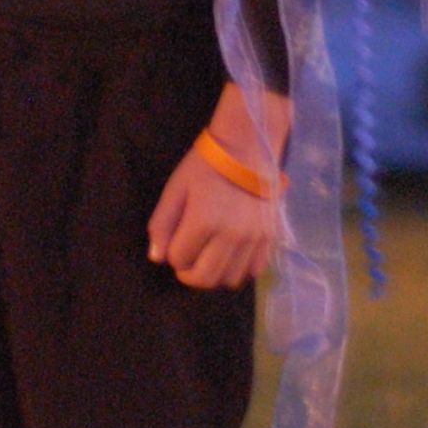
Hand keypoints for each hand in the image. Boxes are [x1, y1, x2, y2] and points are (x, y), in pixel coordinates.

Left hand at [147, 82, 289, 291]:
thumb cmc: (205, 166)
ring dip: (214, 275)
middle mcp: (231, 235)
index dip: (172, 255)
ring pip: (229, 280)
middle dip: (189, 274)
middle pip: (205, 278)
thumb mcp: (176, 189)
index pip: (179, 259)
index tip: (175, 243)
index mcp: (204, 221)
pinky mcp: (270, 238)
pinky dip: (238, 270)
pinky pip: (254, 271)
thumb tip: (157, 258)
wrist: (247, 147)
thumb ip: (162, 224)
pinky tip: (230, 255)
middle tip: (187, 260)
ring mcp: (254, 238)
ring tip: (208, 258)